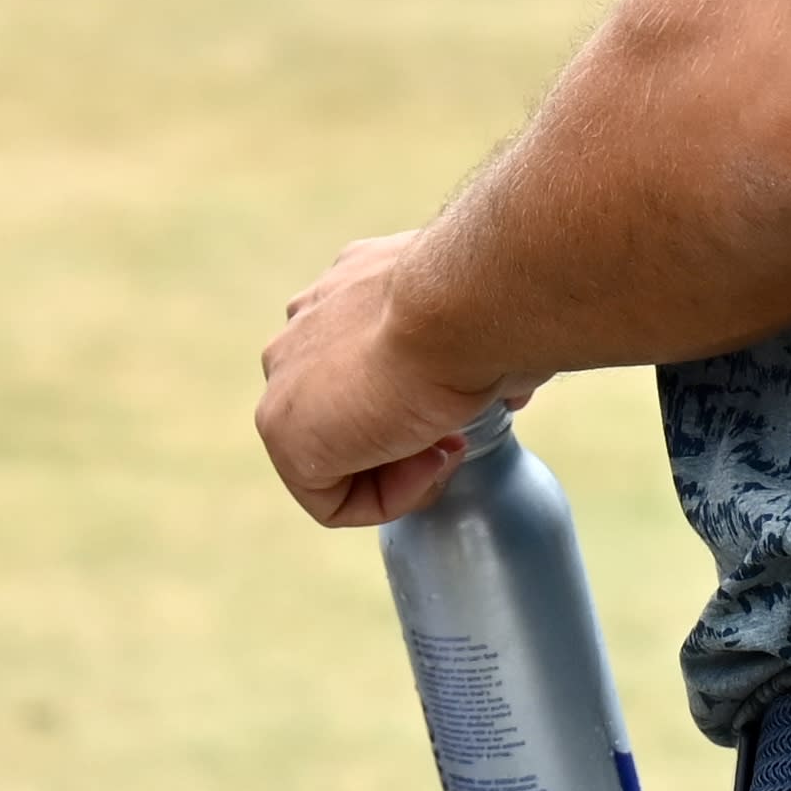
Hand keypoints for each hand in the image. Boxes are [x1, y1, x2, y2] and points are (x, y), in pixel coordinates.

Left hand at [256, 229, 513, 527]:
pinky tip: (425, 462)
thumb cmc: (488, 305)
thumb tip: (508, 384)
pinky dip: (385, 499)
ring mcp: (284, 376)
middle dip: (406, 434)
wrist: (460, 305)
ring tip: (444, 450)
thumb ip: (474, 353)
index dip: (423, 401)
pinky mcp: (281, 432)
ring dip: (397, 469)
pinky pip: (329, 498)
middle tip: (455, 434)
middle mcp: (304, 325)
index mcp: (347, 291)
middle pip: (349, 410)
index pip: (369, 368)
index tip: (463, 405)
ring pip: (335, 457)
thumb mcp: (483, 324)